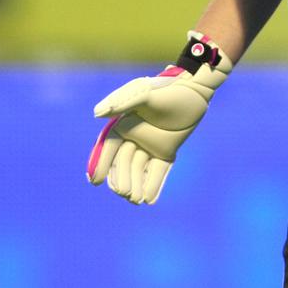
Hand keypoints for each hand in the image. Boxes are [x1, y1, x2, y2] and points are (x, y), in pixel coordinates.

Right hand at [86, 32, 232, 204]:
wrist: (193, 90)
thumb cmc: (165, 89)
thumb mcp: (143, 93)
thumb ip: (121, 102)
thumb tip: (97, 114)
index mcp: (123, 123)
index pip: (109, 147)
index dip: (101, 163)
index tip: (95, 180)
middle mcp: (134, 137)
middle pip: (123, 162)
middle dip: (122, 178)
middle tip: (124, 192)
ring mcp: (151, 146)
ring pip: (139, 169)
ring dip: (137, 185)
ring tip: (136, 199)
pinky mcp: (167, 151)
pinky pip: (158, 171)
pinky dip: (154, 184)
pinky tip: (151, 199)